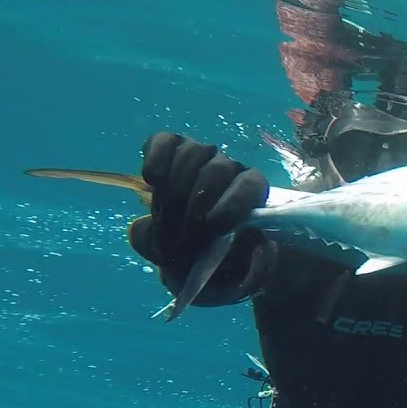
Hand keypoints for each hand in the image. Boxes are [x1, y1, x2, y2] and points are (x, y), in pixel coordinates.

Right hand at [128, 132, 274, 303]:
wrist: (192, 242)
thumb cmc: (213, 254)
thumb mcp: (225, 265)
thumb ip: (220, 257)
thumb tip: (224, 244)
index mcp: (253, 192)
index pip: (251, 186)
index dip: (233, 204)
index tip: (214, 228)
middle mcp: (230, 168)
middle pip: (216, 172)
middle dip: (193, 209)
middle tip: (181, 240)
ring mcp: (202, 154)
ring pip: (191, 155)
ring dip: (173, 192)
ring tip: (164, 223)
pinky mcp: (172, 147)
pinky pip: (165, 142)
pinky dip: (157, 157)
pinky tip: (152, 179)